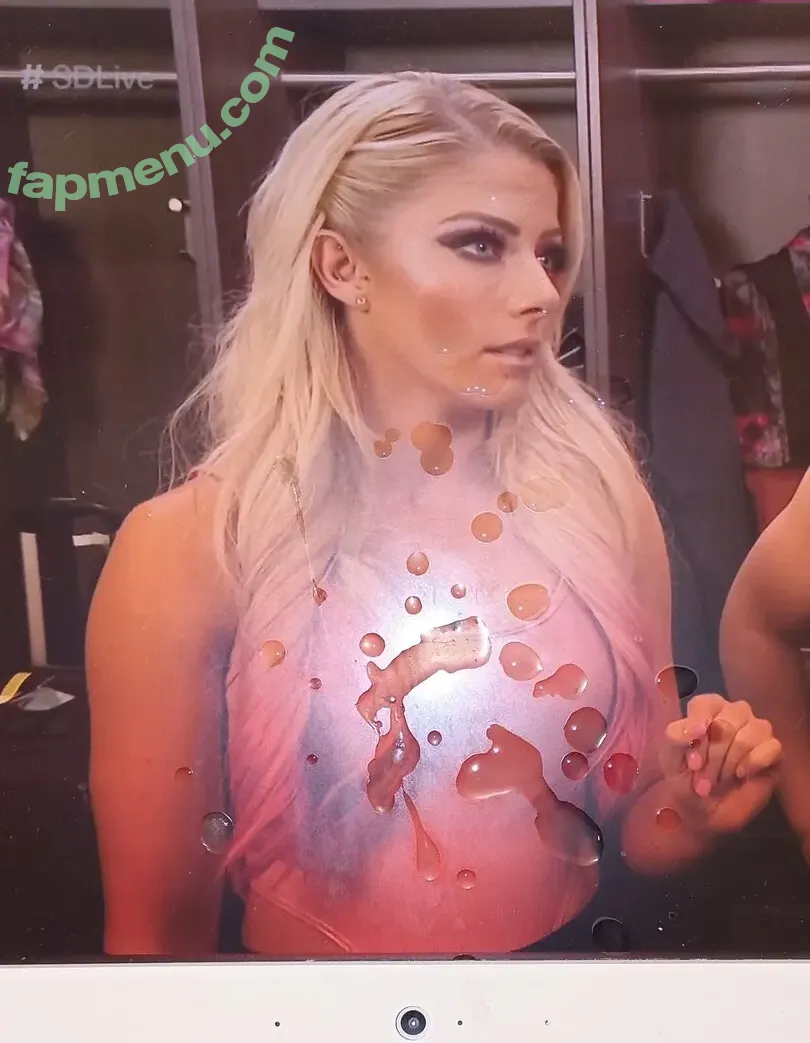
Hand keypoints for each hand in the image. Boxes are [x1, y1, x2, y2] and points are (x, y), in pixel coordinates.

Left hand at [660, 693, 781, 833]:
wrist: (704, 812)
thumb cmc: (685, 780)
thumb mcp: (670, 760)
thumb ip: (676, 738)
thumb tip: (698, 728)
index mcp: (706, 709)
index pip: (705, 703)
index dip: (698, 730)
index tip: (693, 760)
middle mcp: (733, 714)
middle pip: (729, 719)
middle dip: (714, 754)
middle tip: (703, 779)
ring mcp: (755, 730)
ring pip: (751, 731)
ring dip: (731, 761)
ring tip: (720, 779)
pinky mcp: (773, 751)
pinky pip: (772, 746)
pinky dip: (754, 762)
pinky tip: (742, 774)